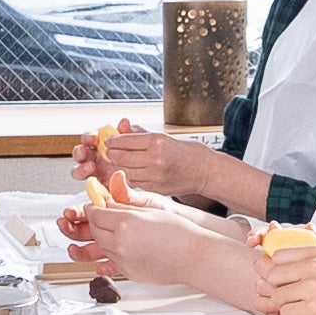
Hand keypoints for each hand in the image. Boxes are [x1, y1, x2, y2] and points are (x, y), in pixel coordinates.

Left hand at [72, 201, 219, 292]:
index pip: (96, 214)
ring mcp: (123, 260)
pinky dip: (115, 251)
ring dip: (105, 237)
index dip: (93, 208)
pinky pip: (112, 260)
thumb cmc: (180, 233)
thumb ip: (125, 206)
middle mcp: (121, 243)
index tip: (94, 206)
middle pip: (94, 231)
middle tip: (102, 217)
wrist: (194, 257)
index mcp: (126, 223)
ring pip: (102, 246)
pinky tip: (128, 245)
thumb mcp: (150, 210)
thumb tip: (107, 203)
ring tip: (120, 231)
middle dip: (96, 223)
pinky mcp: (127, 272)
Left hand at [75, 119, 196, 194]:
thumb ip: (141, 133)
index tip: (109, 141)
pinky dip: (128, 177)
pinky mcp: (156, 188)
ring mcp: (155, 175)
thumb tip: (121, 126)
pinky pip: (134, 182)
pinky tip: (130, 172)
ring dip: (118, 167)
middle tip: (110, 152)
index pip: (124, 141)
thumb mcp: (165, 137)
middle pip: (120, 157)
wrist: (205, 171)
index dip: (112, 141)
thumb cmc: (188, 152)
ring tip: (119, 162)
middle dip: (111, 154)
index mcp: (157, 141)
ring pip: (124, 171)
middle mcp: (155, 158)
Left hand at [259, 241, 315, 314]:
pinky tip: (310, 314)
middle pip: (272, 275)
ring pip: (277, 295)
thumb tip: (300, 227)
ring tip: (305, 305)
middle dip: (277, 288)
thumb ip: (313, 248)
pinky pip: (286, 312)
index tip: (284, 277)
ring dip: (286, 304)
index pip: (278, 255)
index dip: (276, 269)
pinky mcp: (315, 309)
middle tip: (293, 295)